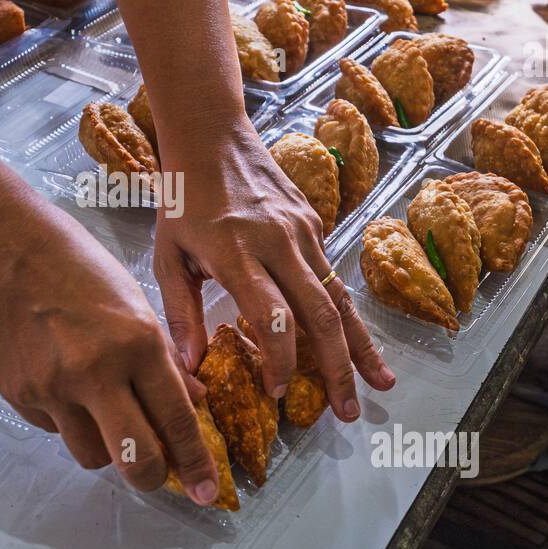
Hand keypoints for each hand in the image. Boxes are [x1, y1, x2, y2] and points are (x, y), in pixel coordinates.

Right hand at [0, 206, 219, 505]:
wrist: (0, 249)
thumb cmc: (75, 265)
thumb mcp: (134, 302)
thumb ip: (163, 359)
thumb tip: (193, 403)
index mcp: (137, 343)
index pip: (176, 420)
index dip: (195, 464)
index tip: (206, 492)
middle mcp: (96, 372)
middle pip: (135, 460)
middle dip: (152, 478)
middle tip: (156, 473)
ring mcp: (52, 388)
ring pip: (91, 455)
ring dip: (106, 446)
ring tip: (102, 411)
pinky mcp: (18, 394)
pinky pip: (54, 430)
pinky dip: (66, 419)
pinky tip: (61, 381)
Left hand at [154, 127, 395, 420]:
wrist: (212, 135)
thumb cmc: (182, 200)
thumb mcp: (167, 256)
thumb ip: (179, 314)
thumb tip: (188, 369)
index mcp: (235, 252)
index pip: (272, 318)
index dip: (282, 362)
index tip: (279, 394)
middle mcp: (277, 243)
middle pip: (320, 314)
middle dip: (338, 369)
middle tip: (348, 413)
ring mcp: (302, 232)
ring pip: (339, 297)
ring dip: (360, 346)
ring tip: (380, 385)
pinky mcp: (315, 224)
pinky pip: (333, 276)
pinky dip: (348, 314)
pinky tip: (359, 344)